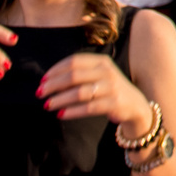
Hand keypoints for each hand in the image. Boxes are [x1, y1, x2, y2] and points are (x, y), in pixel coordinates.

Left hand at [36, 50, 150, 131]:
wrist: (135, 106)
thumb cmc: (109, 90)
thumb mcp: (99, 76)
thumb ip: (80, 74)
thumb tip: (49, 80)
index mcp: (101, 61)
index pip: (74, 61)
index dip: (56, 70)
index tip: (42, 80)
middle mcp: (107, 72)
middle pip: (74, 76)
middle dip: (54, 85)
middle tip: (40, 93)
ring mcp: (111, 87)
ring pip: (79, 92)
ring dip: (60, 99)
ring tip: (47, 105)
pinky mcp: (114, 104)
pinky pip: (88, 108)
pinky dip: (72, 111)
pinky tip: (60, 114)